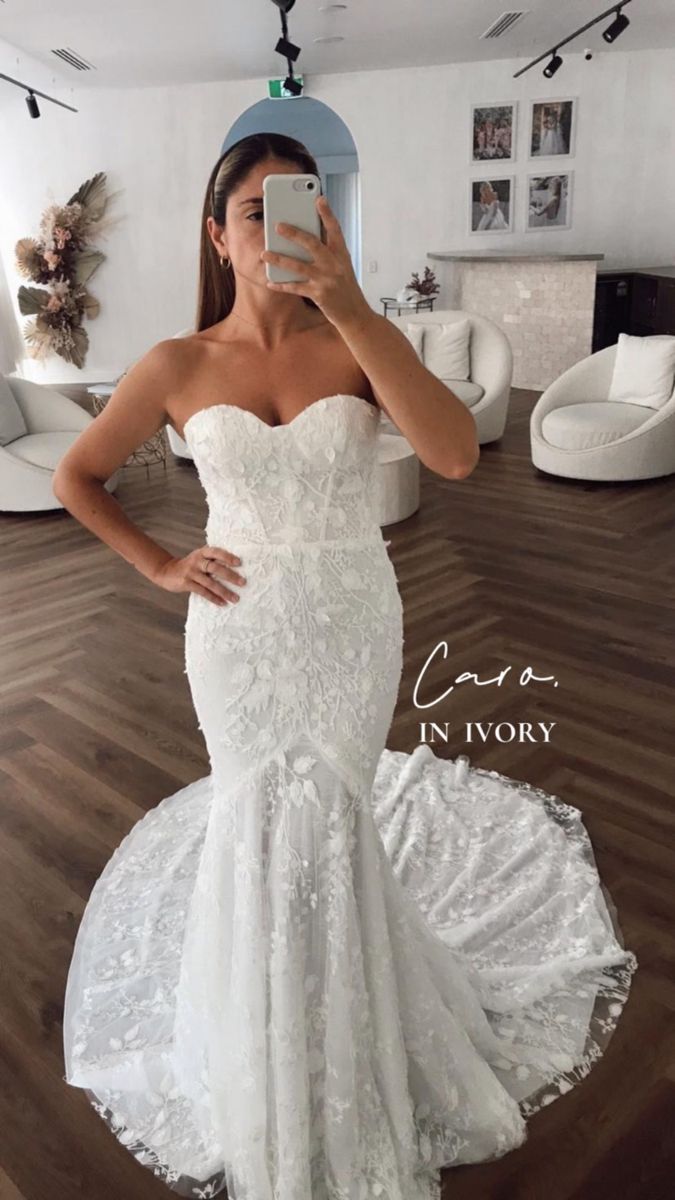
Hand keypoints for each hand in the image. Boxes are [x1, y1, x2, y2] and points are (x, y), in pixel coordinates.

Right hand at [154, 545, 246, 606]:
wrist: (166, 571)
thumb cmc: (189, 565)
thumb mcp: (198, 558)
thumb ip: (211, 560)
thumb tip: (234, 568)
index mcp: (201, 553)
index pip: (216, 552)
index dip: (227, 557)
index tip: (239, 563)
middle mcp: (197, 561)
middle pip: (216, 568)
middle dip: (230, 576)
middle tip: (243, 582)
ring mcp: (191, 572)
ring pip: (210, 583)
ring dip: (224, 591)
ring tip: (235, 598)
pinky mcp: (186, 583)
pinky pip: (203, 592)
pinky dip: (214, 598)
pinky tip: (222, 603)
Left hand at [259, 195, 371, 329]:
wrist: (355, 314)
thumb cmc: (346, 288)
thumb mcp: (342, 266)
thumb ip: (328, 252)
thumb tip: (304, 239)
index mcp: (342, 254)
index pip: (335, 230)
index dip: (327, 214)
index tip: (319, 199)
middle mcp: (334, 264)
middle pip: (312, 244)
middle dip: (294, 234)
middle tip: (277, 225)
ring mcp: (326, 280)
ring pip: (298, 266)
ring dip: (279, 259)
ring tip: (264, 254)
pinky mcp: (319, 295)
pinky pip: (295, 288)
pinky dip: (281, 285)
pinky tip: (270, 281)